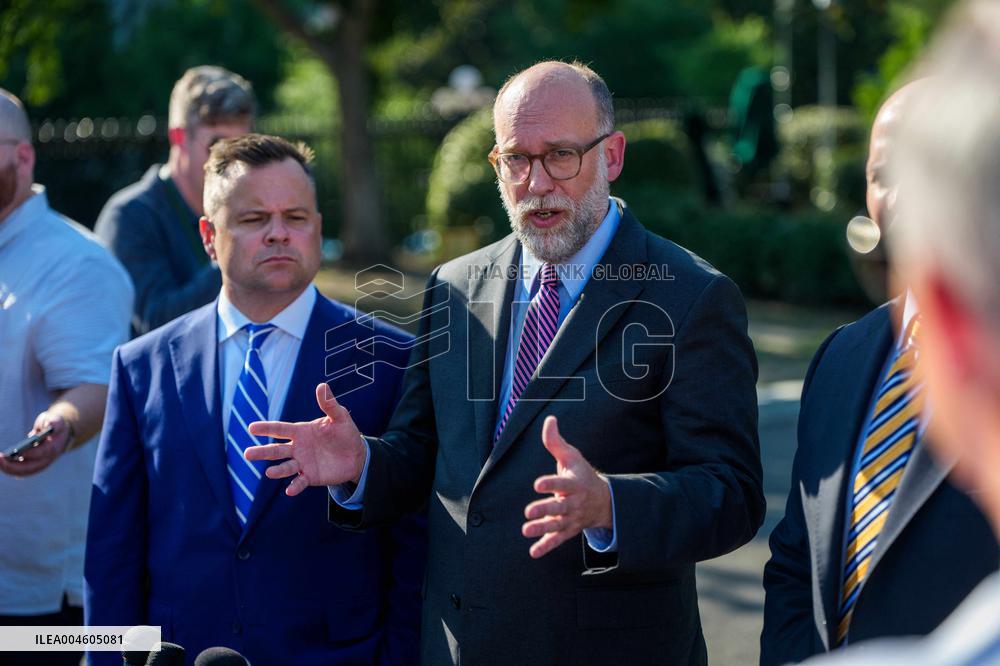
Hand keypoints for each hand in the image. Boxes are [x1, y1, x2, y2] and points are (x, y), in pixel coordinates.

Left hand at [0, 412, 72, 476]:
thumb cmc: (54, 425)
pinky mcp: (32, 465)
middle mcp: (47, 459)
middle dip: (13, 466)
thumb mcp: (55, 420)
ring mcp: (39, 464)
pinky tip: (1, 460)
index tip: (18, 452)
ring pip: (23, 472)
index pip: (43, 453)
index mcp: (54, 448)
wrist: (57, 432)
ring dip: (9, 468)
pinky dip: (10, 467)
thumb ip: (54, 422)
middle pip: (30, 468)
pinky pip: (20, 470)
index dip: (31, 453)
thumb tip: (49, 425)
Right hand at [245, 383, 366, 496]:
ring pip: (285, 467)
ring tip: (269, 473)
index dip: (266, 428)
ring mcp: (302, 463)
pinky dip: (294, 486)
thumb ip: (329, 405)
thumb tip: (322, 386)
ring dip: (277, 470)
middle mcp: (298, 447)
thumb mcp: (339, 417)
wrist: (356, 455)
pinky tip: (289, 490)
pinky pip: (300, 482)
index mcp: (301, 431)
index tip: (251, 428)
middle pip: (276, 450)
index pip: (280, 429)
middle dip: (262, 452)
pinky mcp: (310, 477)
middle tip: (247, 454)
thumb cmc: (345, 433)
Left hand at [522, 415, 612, 558]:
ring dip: (542, 528)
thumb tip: (549, 419)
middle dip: (544, 510)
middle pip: (559, 507)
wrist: (603, 501)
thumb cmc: (581, 475)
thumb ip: (556, 442)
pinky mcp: (568, 530)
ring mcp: (571, 518)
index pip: (561, 483)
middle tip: (528, 512)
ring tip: (526, 530)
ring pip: (556, 525)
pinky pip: (557, 540)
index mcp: (574, 483)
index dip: (550, 483)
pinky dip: (546, 547)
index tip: (537, 484)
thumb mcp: (571, 457)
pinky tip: (534, 552)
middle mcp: (573, 502)